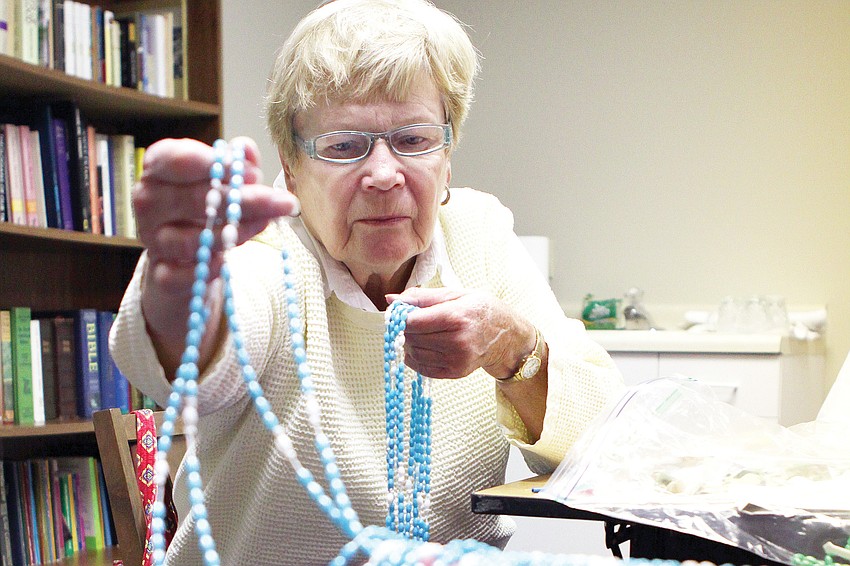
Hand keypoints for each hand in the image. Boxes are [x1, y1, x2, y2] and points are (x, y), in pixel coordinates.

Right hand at [134, 137, 297, 292]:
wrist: (184, 256)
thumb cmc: (205, 208)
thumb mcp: (223, 181)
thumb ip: (236, 165)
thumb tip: (246, 149)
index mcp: (158, 170)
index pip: (173, 159)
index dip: (213, 163)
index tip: (252, 171)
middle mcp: (149, 202)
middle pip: (195, 199)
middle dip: (246, 200)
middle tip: (283, 202)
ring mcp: (153, 239)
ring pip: (193, 239)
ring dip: (235, 232)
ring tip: (266, 224)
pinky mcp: (162, 274)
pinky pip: (187, 273)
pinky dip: (211, 267)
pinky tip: (229, 259)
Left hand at [386, 287, 535, 379]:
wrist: (508, 336)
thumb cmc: (481, 310)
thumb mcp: (456, 294)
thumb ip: (421, 297)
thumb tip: (390, 300)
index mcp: (456, 317)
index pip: (413, 322)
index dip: (401, 317)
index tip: (401, 313)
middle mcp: (457, 341)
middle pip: (411, 338)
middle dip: (405, 330)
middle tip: (411, 322)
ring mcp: (457, 360)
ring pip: (414, 354)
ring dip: (409, 344)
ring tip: (420, 333)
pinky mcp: (456, 372)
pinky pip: (422, 369)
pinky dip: (415, 358)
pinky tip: (422, 347)